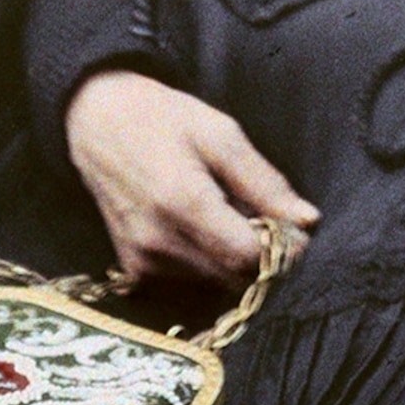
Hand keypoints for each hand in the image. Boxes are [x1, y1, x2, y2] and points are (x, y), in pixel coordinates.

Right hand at [64, 68, 318, 286]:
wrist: (95, 122)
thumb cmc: (163, 118)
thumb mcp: (220, 133)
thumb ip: (264, 182)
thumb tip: (308, 221)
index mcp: (184, 203)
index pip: (251, 258)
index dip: (283, 250)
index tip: (297, 230)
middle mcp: (160, 244)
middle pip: (236, 279)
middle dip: (264, 259)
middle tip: (270, 222)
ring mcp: (143, 264)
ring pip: (216, 286)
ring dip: (236, 263)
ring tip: (232, 218)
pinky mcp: (135, 273)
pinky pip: (190, 285)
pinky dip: (209, 266)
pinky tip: (205, 230)